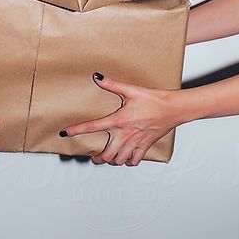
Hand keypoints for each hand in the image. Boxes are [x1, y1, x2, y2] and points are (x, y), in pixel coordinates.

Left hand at [59, 72, 183, 165]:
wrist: (173, 109)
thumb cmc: (153, 99)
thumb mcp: (131, 90)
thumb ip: (113, 84)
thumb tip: (97, 77)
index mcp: (118, 121)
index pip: (92, 127)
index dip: (76, 130)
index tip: (65, 133)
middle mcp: (125, 135)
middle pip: (106, 155)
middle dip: (97, 158)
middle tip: (93, 156)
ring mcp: (135, 143)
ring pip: (118, 160)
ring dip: (112, 160)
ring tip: (108, 157)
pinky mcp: (145, 147)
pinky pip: (134, 161)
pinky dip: (128, 161)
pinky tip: (126, 156)